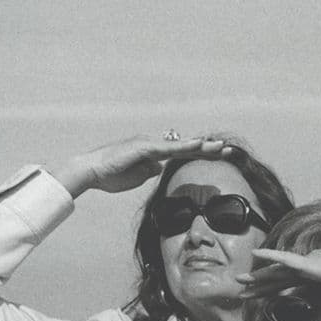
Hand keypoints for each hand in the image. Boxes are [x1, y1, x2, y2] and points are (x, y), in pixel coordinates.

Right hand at [48, 134, 228, 196]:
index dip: (201, 154)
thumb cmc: (110, 176)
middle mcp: (153, 144)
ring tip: (221, 147)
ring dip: (201, 146)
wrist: (90, 172)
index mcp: (153, 152)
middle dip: (208, 148)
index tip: (221, 155)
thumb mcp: (136, 176)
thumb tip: (159, 169)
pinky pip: (168, 148)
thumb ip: (149, 171)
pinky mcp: (143, 148)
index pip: (182, 153)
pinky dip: (184, 146)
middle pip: (186, 147)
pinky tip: (199, 144)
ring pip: (180, 146)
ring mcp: (148, 144)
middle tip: (230, 149)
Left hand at [247, 247, 320, 293]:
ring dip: (257, 275)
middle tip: (240, 288)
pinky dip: (271, 256)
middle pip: (276, 276)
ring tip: (240, 279)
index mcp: (311, 274)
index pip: (285, 283)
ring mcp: (307, 263)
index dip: (268, 289)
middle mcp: (306, 266)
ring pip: (276, 270)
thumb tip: (314, 311)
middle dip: (257, 283)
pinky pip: (286, 259)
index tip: (254, 295)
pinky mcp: (310, 263)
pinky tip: (257, 254)